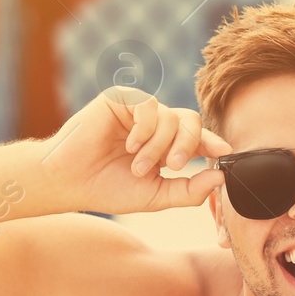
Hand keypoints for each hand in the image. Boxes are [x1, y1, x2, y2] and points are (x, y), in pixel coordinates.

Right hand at [40, 87, 230, 214]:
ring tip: (137, 165)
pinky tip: (129, 146)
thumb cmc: (108, 189)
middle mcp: (154, 126)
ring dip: (159, 145)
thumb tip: (220, 178)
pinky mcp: (122, 99)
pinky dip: (145, 130)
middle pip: (191, 122)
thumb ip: (188, 190)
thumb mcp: (155, 196)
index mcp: (165, 146)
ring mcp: (139, 112)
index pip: (197, 139)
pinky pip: (150, 106)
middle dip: (187, 145)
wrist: (70, 181)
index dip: (213, 143)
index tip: (224, 154)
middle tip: (174, 166)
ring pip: (171, 117)